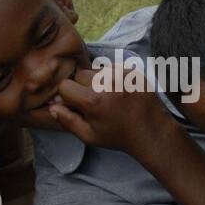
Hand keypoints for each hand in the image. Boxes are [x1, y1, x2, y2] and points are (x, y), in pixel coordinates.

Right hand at [47, 66, 173, 156]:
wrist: (152, 131)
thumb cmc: (118, 136)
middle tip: (95, 102)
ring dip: (98, 81)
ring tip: (110, 98)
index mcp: (93, 100)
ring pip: (96, 70)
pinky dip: (112, 78)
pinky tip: (120, 92)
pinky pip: (112, 68)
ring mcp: (121, 74)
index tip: (77, 105)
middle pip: (80, 75)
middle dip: (83, 87)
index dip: (68, 96)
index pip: (65, 85)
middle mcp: (106, 82)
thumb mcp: (90, 136)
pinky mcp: (132, 70)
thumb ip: (68, 121)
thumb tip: (52, 106)